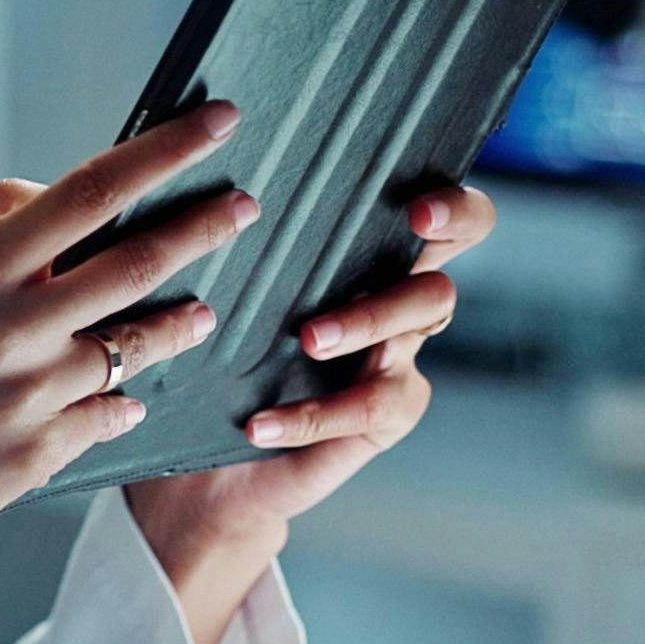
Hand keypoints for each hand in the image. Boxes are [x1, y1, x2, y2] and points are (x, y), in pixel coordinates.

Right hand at [0, 102, 260, 643]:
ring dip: (184, 320)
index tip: (220, 121)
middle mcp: (11, 326)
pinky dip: (127, 396)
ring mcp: (32, 393)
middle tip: (246, 206)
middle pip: (138, 261)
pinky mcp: (45, 452)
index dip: (166, 150)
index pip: (92, 190)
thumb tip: (55, 193)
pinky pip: (115, 410)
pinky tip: (130, 391)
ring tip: (204, 310)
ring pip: (141, 341)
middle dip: (205, 225)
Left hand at [124, 180, 493, 643]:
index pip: (439, 219)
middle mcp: (391, 304)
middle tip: (414, 223)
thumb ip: (222, 239)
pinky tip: (259, 423)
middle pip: (447, 260)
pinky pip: (368, 410)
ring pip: (419, 326)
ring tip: (308, 338)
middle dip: (447, 236)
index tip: (419, 200)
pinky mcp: (377, 422)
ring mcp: (391, 364)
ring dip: (367, 321)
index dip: (452, 205)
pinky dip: (313, 416)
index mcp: (362, 259)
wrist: (193, 475)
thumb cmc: (202, 361)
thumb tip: (191, 168)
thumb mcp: (207, 293)